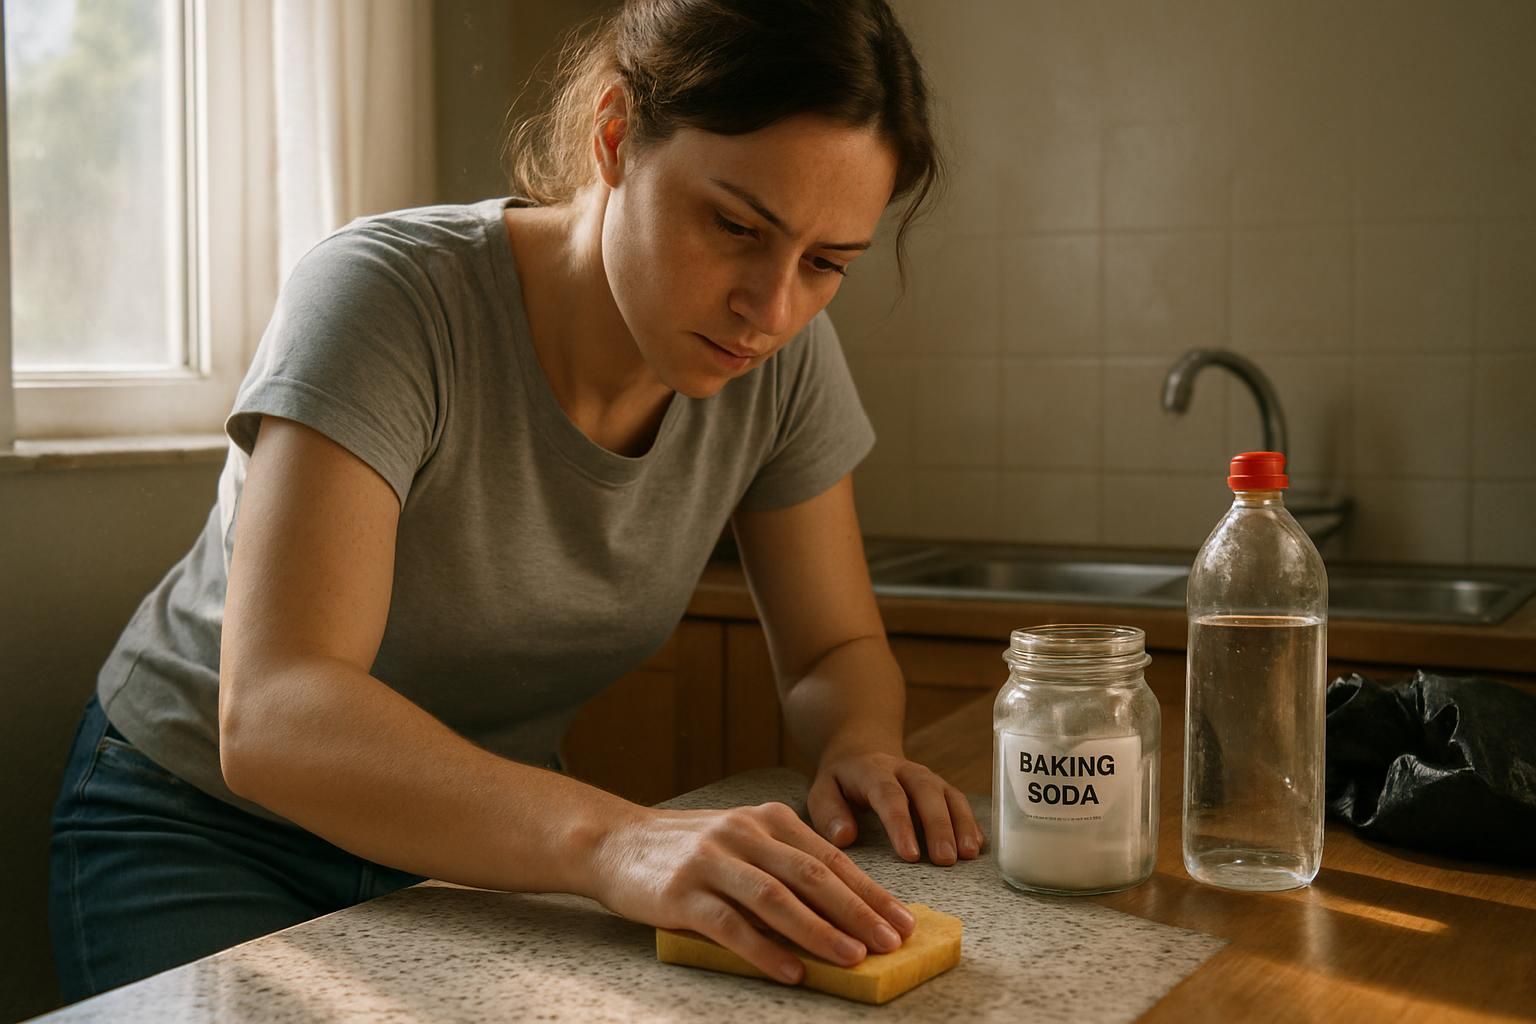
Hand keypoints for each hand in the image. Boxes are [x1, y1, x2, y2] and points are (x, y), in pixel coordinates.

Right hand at [586, 802, 916, 983]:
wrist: (615, 842)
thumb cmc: (688, 849)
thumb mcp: (742, 840)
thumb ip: (785, 864)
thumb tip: (845, 910)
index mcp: (767, 819)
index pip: (830, 858)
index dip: (870, 891)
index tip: (903, 921)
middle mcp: (743, 834)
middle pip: (812, 876)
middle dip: (859, 911)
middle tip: (892, 942)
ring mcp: (711, 862)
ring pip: (776, 898)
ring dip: (820, 930)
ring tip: (853, 957)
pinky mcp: (682, 893)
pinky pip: (731, 924)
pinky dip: (765, 949)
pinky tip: (792, 970)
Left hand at [809, 749, 984, 865]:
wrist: (862, 751)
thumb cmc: (841, 782)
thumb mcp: (822, 792)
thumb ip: (829, 813)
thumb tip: (845, 837)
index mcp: (873, 771)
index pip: (888, 795)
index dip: (900, 824)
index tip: (909, 855)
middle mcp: (905, 771)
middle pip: (926, 793)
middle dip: (938, 826)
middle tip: (945, 859)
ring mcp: (927, 778)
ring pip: (949, 796)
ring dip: (961, 824)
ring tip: (968, 855)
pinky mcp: (942, 788)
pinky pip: (960, 802)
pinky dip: (970, 822)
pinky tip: (977, 847)